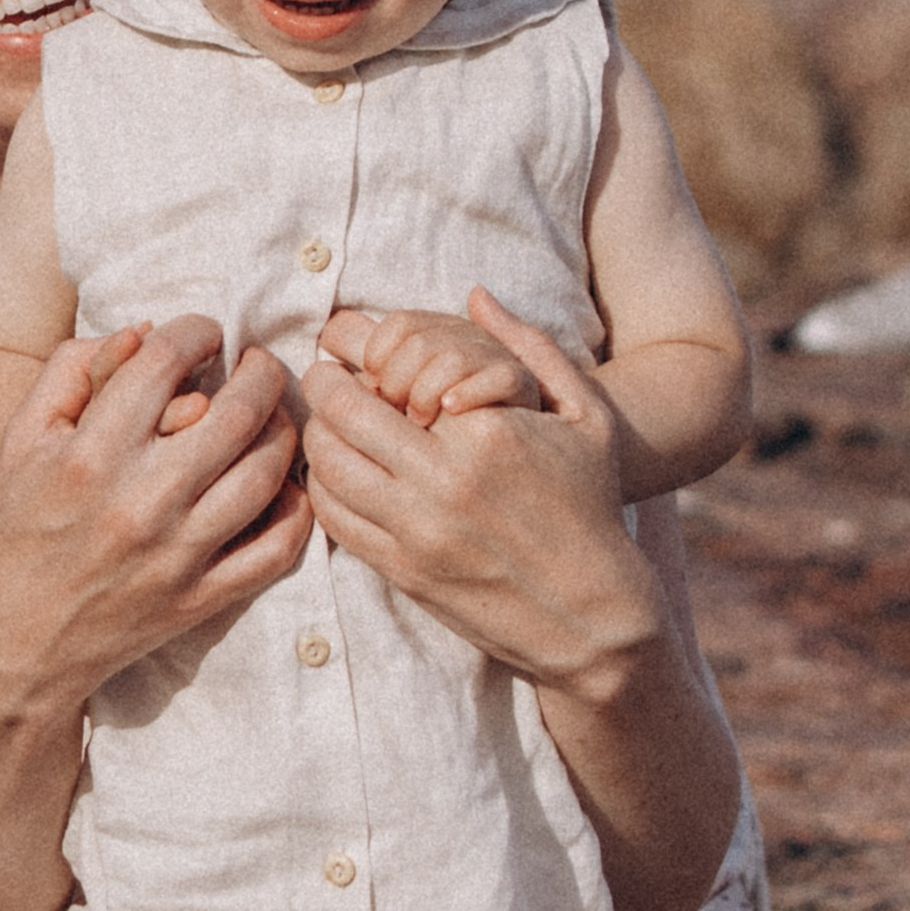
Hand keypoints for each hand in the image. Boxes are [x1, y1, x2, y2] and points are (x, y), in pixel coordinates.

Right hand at [0, 315, 311, 712]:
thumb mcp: (23, 437)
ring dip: (283, 430)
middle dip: (260, 371)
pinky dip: (295, 509)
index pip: (163, 362)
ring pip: (266, 473)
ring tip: (272, 414)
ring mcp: (178, 555)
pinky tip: (284, 483)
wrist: (20, 636)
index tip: (204, 333)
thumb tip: (142, 332)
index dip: (195, 331)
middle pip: (235, 412)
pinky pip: (276, 548)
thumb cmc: (23, 525)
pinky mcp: (202, 598)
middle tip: (257, 363)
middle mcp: (139, 502)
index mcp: (89, 455)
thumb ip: (71, 370)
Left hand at [302, 289, 658, 697]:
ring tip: (325, 422)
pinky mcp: (402, 570)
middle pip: (345, 416)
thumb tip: (475, 295)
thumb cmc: (592, 508)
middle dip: (325, 387)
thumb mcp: (587, 417)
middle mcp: (445, 481)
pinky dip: (323, 488)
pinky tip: (335, 472)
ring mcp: (418, 530)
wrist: (592, 615)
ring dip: (317, 437)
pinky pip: (336, 518)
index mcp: (486, 433)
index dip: (361, 358)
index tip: (353, 352)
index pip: (389, 377)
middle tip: (322, 376)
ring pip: (329, 467)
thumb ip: (531, 347)